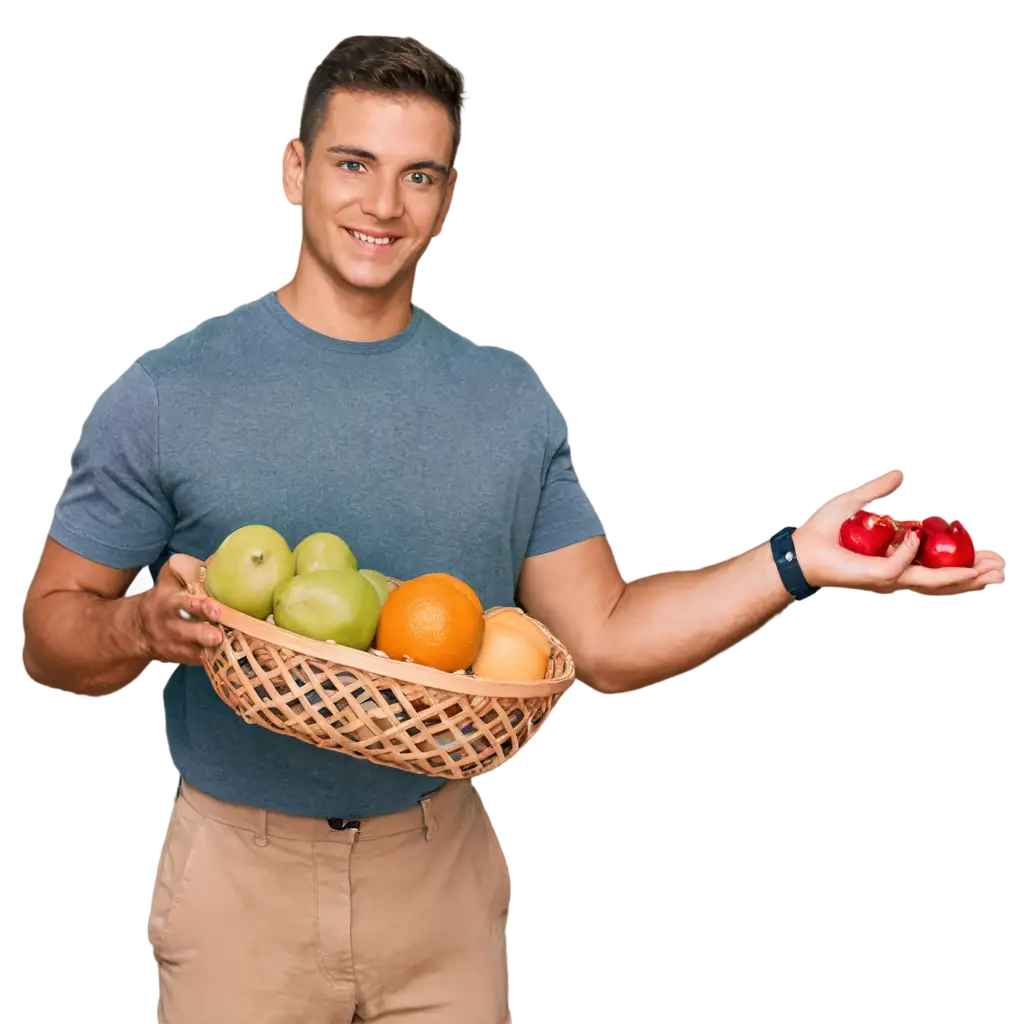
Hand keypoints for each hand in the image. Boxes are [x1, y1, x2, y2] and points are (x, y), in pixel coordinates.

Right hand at [134, 553, 222, 664]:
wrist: (137, 630)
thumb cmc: (165, 599)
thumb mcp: (169, 581)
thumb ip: (189, 571)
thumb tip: (216, 561)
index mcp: (167, 603)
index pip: (181, 603)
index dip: (198, 606)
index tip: (215, 610)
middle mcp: (169, 626)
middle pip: (185, 632)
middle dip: (201, 634)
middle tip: (218, 636)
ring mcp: (175, 646)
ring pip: (191, 651)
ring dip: (208, 651)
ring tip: (223, 649)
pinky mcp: (183, 659)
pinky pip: (197, 662)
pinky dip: (212, 661)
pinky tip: (227, 658)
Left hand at [791, 469, 1006, 590]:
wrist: (800, 547)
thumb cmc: (822, 530)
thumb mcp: (854, 501)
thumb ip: (877, 489)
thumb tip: (898, 474)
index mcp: (895, 557)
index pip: (935, 562)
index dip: (961, 561)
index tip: (985, 554)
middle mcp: (895, 570)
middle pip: (941, 577)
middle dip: (972, 576)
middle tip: (998, 569)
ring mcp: (886, 576)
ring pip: (931, 581)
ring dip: (959, 577)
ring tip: (987, 573)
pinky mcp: (874, 576)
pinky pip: (899, 566)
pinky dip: (909, 551)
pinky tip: (916, 537)